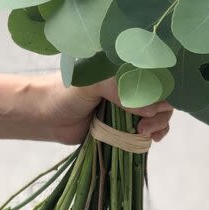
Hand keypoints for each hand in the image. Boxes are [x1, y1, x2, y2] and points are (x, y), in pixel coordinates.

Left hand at [35, 74, 173, 145]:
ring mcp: (130, 108)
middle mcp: (132, 87)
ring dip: (158, 126)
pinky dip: (153, 135)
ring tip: (142, 133)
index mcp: (126, 70)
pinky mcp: (125, 127)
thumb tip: (150, 109)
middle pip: (163, 98)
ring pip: (158, 116)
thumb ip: (119, 90)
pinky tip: (148, 139)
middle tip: (144, 126)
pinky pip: (147, 131)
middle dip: (160, 114)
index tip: (151, 108)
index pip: (157, 77)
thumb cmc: (66, 93)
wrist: (45, 116)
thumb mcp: (91, 82)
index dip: (162, 92)